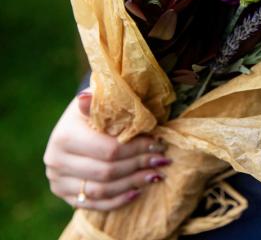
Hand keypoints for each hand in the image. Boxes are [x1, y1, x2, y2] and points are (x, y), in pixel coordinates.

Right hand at [44, 89, 170, 210]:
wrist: (78, 124)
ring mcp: (58, 180)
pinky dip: (117, 201)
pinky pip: (93, 204)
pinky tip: (137, 191)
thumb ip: (100, 102)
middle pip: (107, 172)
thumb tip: (85, 98)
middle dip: (139, 166)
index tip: (159, 144)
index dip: (138, 149)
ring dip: (132, 184)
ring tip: (155, 175)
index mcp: (64, 136)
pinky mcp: (65, 195)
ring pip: (101, 190)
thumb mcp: (101, 99)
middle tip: (162, 160)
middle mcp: (56, 161)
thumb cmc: (97, 109)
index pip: (110, 150)